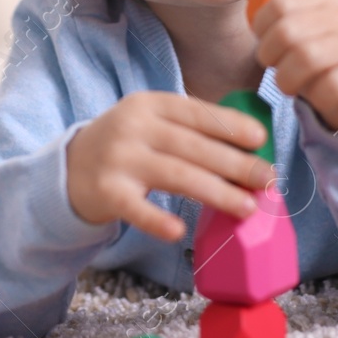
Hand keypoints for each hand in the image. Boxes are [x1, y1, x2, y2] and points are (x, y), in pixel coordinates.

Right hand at [66, 92, 273, 241]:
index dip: (229, 125)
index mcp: (149, 104)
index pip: (196, 112)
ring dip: (216, 192)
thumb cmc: (126, 146)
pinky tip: (178, 232)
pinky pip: (136, 208)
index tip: (261, 139)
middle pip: (193, 146)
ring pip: (176, 176)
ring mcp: (118, 159)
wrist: (69, 169)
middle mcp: (133, 127)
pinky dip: (156, 220)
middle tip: (268, 179)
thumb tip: (249, 149)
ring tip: (247, 207)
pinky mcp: (106, 192)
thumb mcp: (151, 123)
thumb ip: (190, 130)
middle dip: (236, 164)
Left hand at [235, 0, 337, 132]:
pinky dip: (315, 96)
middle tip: (278, 65)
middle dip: (271, 56)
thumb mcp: (288, 22)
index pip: (279, 2)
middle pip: (287, 32)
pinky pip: (329, 87)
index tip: (266, 40)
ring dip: (288, 79)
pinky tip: (319, 94)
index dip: (262, 26)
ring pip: (306, 60)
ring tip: (292, 82)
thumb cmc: (315, 53)